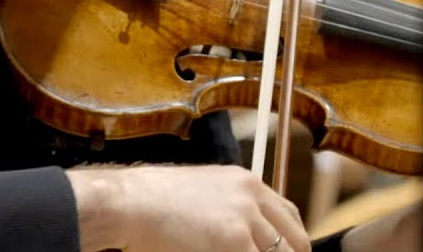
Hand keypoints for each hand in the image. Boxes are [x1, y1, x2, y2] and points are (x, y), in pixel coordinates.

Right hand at [68, 164, 309, 251]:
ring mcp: (245, 218)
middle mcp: (251, 195)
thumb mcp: (201, 193)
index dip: (292, 242)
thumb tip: (239, 235)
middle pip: (293, 237)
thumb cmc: (151, 200)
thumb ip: (227, 209)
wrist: (128, 201)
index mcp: (244, 181)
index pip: (288, 215)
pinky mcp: (234, 241)